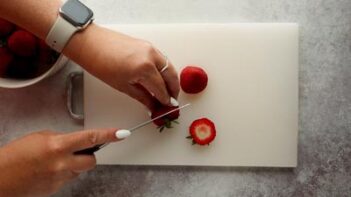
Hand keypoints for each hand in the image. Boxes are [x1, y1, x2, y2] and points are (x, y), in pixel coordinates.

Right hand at [0, 128, 126, 196]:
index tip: (122, 133)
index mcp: (58, 146)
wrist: (0, 179)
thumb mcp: (40, 137)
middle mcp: (62, 163)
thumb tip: (73, 142)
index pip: (91, 139)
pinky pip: (67, 178)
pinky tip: (48, 170)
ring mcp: (60, 178)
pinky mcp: (56, 189)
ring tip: (54, 161)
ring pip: (79, 171)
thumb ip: (61, 139)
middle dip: (89, 156)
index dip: (109, 135)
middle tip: (78, 151)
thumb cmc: (15, 155)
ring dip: (73, 164)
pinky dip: (63, 173)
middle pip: (91, 161)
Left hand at [71, 25, 179, 110]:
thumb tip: (152, 106)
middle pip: (171, 75)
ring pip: (168, 66)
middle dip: (174, 89)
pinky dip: (164, 69)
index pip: (161, 88)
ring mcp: (150, 48)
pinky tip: (160, 78)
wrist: (91, 44)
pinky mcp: (147, 44)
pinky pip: (162, 58)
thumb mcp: (123, 86)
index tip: (168, 107)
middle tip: (172, 100)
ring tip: (168, 91)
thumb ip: (143, 97)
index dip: (165, 99)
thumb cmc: (101, 64)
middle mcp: (151, 56)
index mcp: (144, 68)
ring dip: (171, 79)